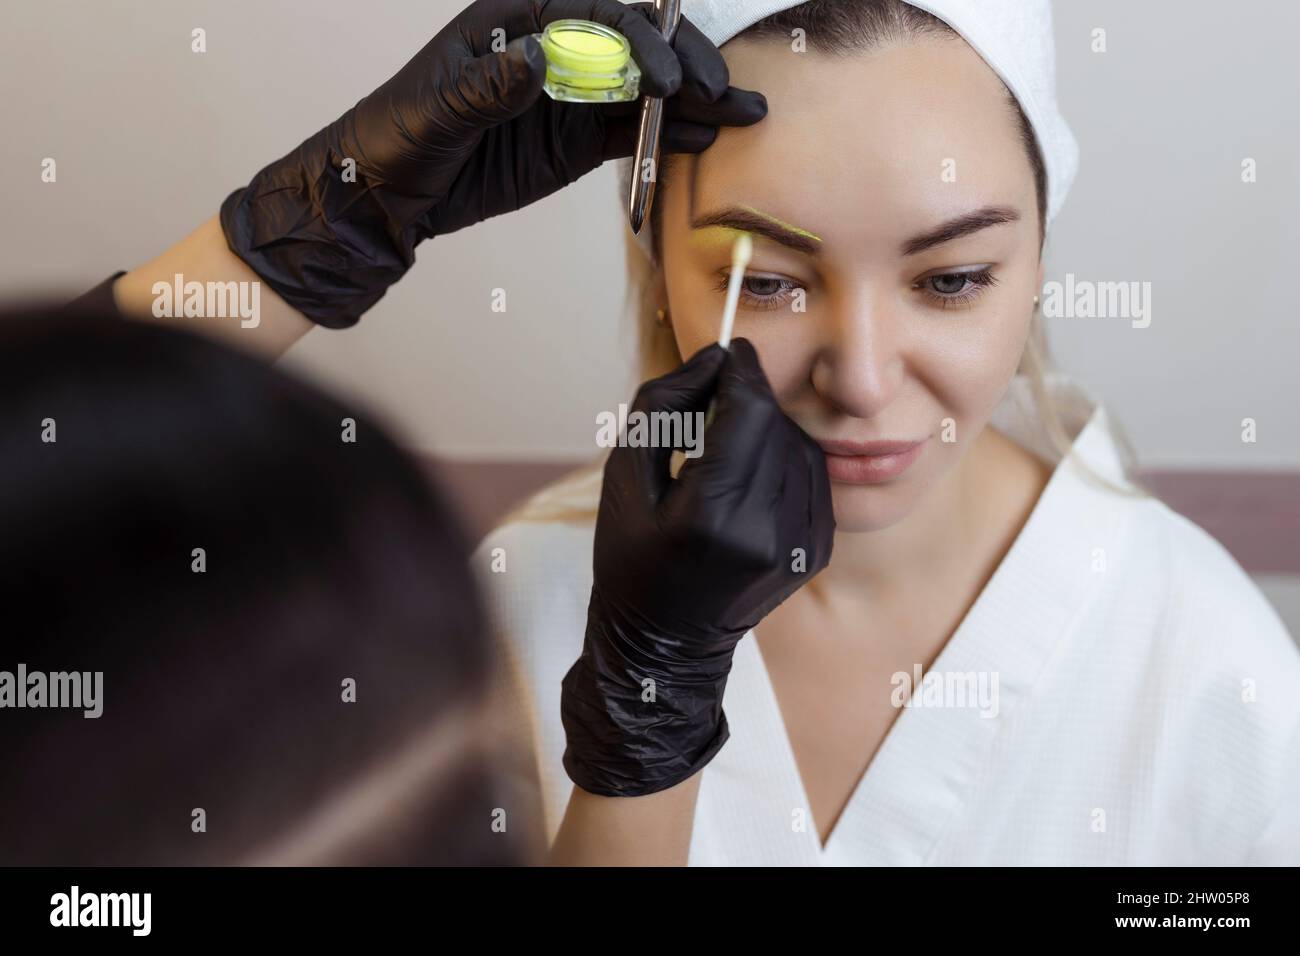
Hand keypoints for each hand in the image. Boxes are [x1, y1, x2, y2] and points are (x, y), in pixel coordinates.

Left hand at [220, 0, 766, 327]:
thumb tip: (541, 56)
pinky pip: (630, 133)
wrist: (383, 196)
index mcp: (514, 21)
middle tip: (721, 91)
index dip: (637, 38)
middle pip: (631, 44)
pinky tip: (707, 140)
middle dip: (682, 62)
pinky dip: (668, 138)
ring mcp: (567, 98)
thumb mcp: (433, 111)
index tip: (665, 77)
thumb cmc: (392, 137)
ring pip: (642, 90)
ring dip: (694, 101)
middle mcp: (551, 50)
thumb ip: (487, 85)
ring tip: (744, 113)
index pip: (592, 14)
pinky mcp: (574, 142)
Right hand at [561, 338, 834, 796]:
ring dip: (767, 428)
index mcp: (712, 518)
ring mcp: (798, 547)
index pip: (748, 412)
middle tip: (713, 397)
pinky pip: (812, 477)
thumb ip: (663, 407)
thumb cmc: (632, 560)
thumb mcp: (623, 479)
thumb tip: (712, 359)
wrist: (665, 645)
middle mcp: (766, 533)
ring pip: (800, 446)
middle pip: (776, 425)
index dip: (741, 370)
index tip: (728, 350)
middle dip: (748, 398)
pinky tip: (749, 472)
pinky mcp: (815, 551)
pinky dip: (784, 459)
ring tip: (724, 444)